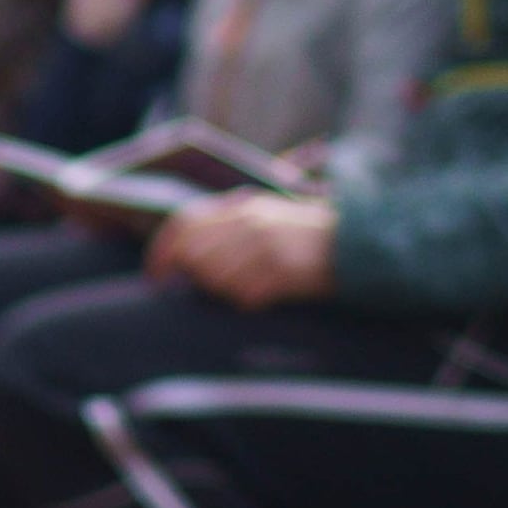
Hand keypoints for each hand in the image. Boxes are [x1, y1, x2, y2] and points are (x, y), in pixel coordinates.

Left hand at [149, 184, 340, 304]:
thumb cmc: (303, 237)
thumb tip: (184, 251)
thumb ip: (227, 227)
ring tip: (249, 287)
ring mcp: (265, 246)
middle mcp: (250, 222)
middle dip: (192, 277)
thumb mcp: (265, 217)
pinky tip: (267, 295)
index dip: (161, 252)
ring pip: (216, 280)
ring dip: (225, 292)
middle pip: (195, 255)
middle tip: (203, 290)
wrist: (354, 244)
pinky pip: (244, 297)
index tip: (154, 275)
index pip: (183, 224)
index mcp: (243, 204)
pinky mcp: (281, 272)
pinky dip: (249, 302)